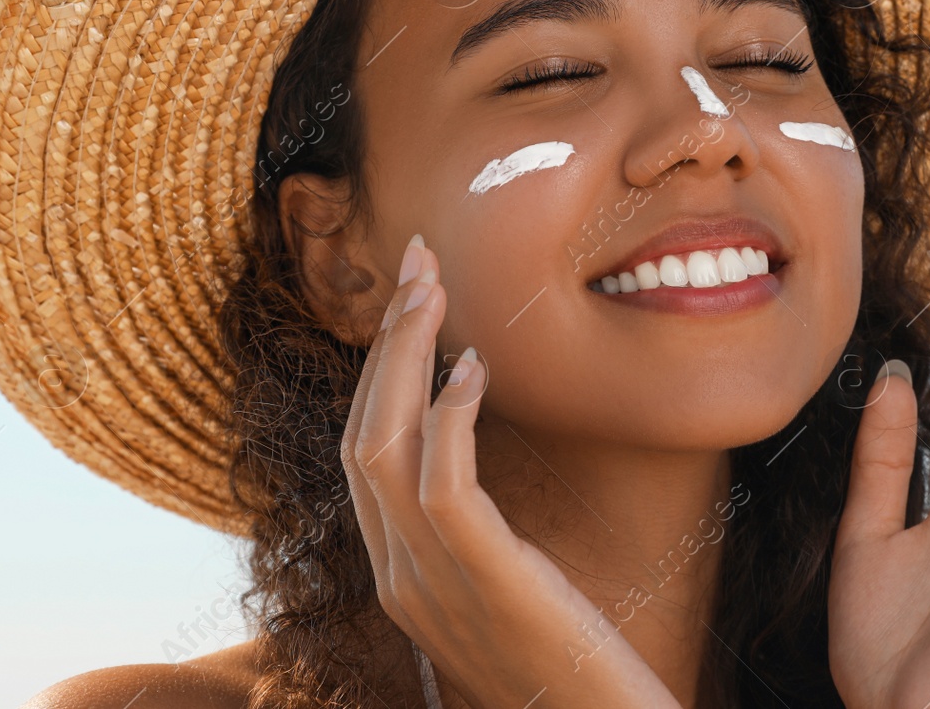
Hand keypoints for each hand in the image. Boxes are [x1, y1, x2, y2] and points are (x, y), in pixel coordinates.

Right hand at [340, 236, 681, 708]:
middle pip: (362, 434)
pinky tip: (474, 368)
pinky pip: (444, 485)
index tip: (410, 302)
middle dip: (386, 342)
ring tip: (432, 289)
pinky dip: (449, 418)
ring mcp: (430, 582)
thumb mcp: (505, 588)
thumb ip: (475, 534)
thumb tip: (470, 460)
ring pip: (384, 446)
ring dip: (405, 357)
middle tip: (417, 264)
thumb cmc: (568, 664)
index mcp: (400, 572)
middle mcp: (398, 575)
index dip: (379, 371)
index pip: (364, 452)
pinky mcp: (482, 579)